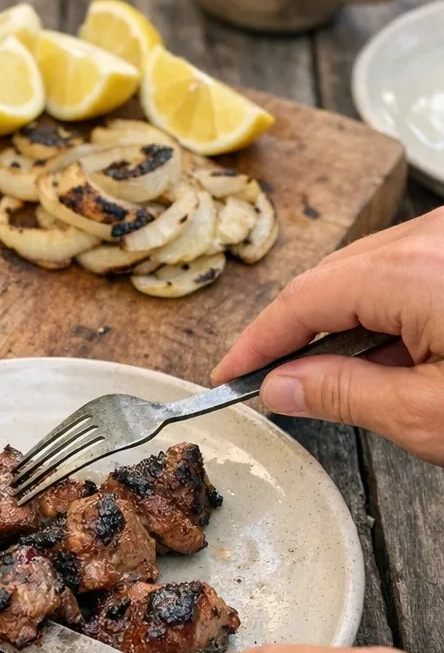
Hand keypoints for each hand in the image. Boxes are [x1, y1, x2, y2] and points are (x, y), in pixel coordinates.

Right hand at [212, 207, 443, 464]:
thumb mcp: (431, 414)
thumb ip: (345, 394)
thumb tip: (281, 387)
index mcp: (416, 271)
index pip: (304, 301)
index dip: (258, 342)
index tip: (229, 374)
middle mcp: (434, 238)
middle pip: (332, 278)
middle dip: (296, 332)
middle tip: (267, 380)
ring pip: (369, 271)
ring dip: (342, 323)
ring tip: (329, 375)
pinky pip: (409, 268)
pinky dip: (385, 309)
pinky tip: (386, 351)